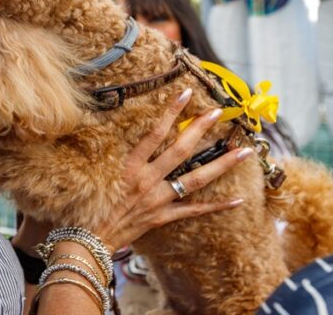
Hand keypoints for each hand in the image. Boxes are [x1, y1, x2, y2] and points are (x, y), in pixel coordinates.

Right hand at [92, 88, 251, 251]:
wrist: (92, 237)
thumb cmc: (89, 204)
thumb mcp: (98, 172)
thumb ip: (113, 152)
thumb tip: (120, 130)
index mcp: (131, 166)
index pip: (155, 133)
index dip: (171, 112)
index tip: (185, 93)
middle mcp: (148, 180)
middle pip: (180, 151)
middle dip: (200, 130)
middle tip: (218, 113)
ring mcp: (159, 199)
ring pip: (196, 179)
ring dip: (221, 165)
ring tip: (243, 152)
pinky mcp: (164, 217)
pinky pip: (195, 211)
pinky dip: (217, 206)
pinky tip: (238, 200)